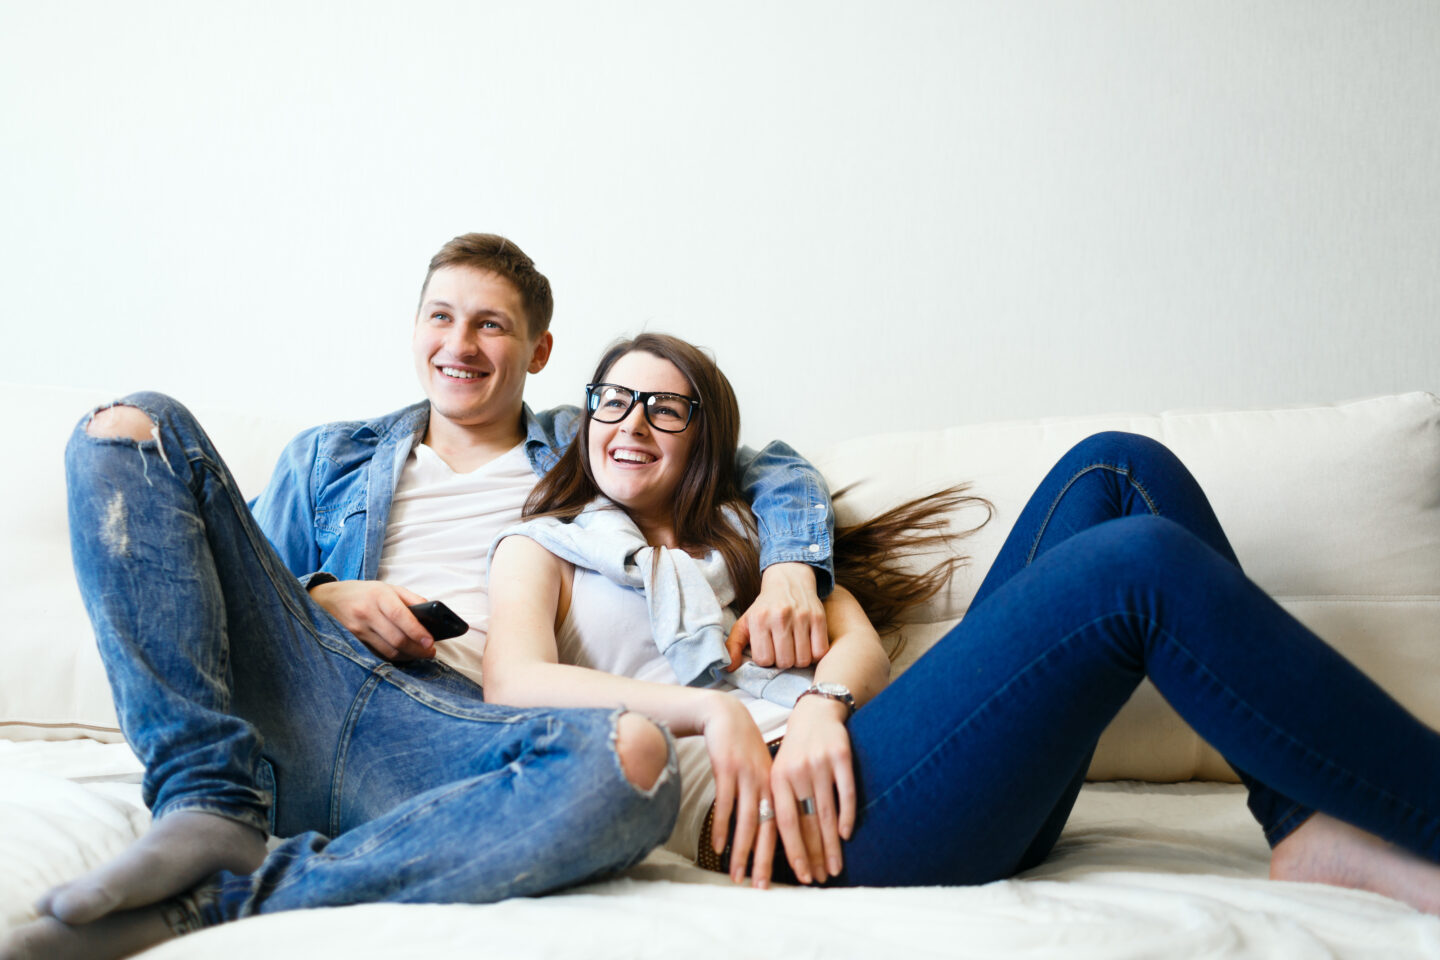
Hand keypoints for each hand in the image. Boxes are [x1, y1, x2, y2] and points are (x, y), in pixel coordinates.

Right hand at [309, 580, 436, 660]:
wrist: (328, 599)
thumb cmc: (364, 593)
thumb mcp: (388, 588)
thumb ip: (412, 599)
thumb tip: (433, 614)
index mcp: (379, 596)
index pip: (401, 616)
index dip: (417, 632)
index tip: (431, 643)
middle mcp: (367, 613)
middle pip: (396, 638)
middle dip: (417, 649)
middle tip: (430, 652)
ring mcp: (357, 629)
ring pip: (387, 650)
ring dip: (407, 656)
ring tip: (419, 654)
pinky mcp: (352, 642)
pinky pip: (377, 654)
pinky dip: (392, 657)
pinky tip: (402, 654)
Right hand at [701, 695, 778, 887]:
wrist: (727, 715)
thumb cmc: (744, 748)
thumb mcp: (763, 770)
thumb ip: (768, 795)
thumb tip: (773, 827)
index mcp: (780, 785)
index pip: (791, 825)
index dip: (794, 852)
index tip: (796, 878)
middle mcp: (768, 782)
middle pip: (770, 828)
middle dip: (765, 861)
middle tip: (762, 888)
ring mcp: (748, 776)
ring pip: (748, 821)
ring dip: (742, 851)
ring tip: (738, 875)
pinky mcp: (728, 768)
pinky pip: (725, 804)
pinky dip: (721, 827)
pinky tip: (718, 847)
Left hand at [728, 563, 826, 670]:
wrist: (788, 580)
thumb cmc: (765, 607)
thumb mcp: (744, 622)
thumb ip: (733, 645)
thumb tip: (728, 668)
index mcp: (759, 619)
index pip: (764, 659)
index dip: (766, 659)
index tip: (768, 650)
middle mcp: (780, 616)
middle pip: (785, 661)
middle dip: (783, 661)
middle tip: (782, 650)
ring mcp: (801, 616)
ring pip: (803, 660)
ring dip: (799, 660)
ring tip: (794, 649)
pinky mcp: (818, 617)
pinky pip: (820, 651)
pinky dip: (815, 654)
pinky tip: (808, 646)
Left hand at [769, 695, 854, 883]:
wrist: (814, 714)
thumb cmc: (795, 752)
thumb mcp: (780, 773)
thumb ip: (782, 803)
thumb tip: (783, 846)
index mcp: (777, 778)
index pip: (785, 823)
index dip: (794, 852)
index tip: (801, 876)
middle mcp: (797, 771)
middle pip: (807, 822)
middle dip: (815, 855)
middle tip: (821, 879)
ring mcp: (820, 763)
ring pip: (827, 812)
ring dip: (832, 845)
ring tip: (835, 868)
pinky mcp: (841, 755)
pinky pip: (846, 791)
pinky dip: (847, 815)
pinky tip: (847, 835)